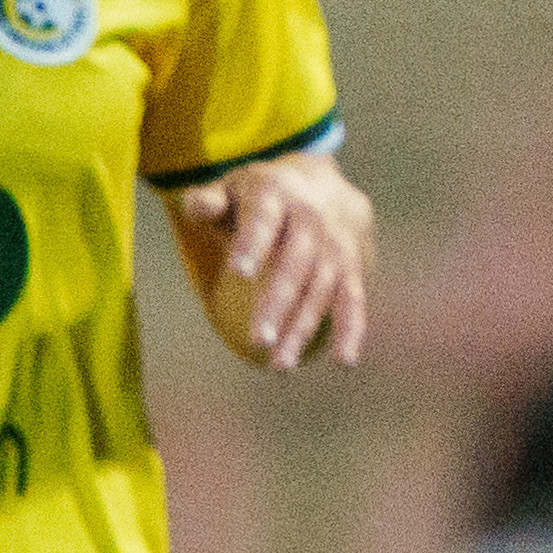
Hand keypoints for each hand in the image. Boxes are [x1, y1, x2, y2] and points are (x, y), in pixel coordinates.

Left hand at [175, 146, 373, 369]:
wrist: (324, 187)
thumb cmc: (259, 198)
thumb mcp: (231, 189)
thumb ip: (208, 201)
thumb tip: (198, 207)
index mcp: (276, 194)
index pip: (263, 220)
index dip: (252, 244)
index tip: (237, 273)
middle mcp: (312, 218)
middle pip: (296, 263)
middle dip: (278, 302)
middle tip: (257, 341)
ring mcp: (336, 245)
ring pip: (322, 288)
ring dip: (303, 327)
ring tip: (280, 366)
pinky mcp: (353, 269)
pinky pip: (353, 300)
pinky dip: (351, 330)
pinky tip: (343, 362)